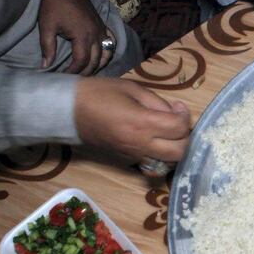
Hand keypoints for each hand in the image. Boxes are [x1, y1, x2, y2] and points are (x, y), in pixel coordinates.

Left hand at [38, 0, 110, 75]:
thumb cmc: (54, 6)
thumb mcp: (47, 27)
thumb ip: (47, 48)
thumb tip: (45, 66)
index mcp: (82, 37)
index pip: (81, 61)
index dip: (73, 71)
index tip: (64, 76)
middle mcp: (96, 36)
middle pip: (95, 61)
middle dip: (86, 72)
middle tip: (76, 78)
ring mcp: (102, 31)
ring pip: (106, 54)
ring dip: (98, 65)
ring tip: (89, 71)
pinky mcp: (103, 26)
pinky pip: (111, 42)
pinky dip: (108, 52)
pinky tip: (102, 57)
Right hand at [74, 78, 190, 166]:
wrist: (68, 111)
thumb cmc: (99, 93)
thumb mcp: (132, 89)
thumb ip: (158, 103)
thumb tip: (175, 113)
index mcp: (142, 123)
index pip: (179, 128)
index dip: (185, 116)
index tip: (178, 107)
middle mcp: (140, 144)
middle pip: (180, 152)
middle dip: (185, 137)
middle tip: (177, 123)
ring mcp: (134, 156)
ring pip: (169, 164)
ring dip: (175, 149)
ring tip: (169, 133)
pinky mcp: (127, 161)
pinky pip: (153, 165)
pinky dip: (162, 157)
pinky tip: (158, 144)